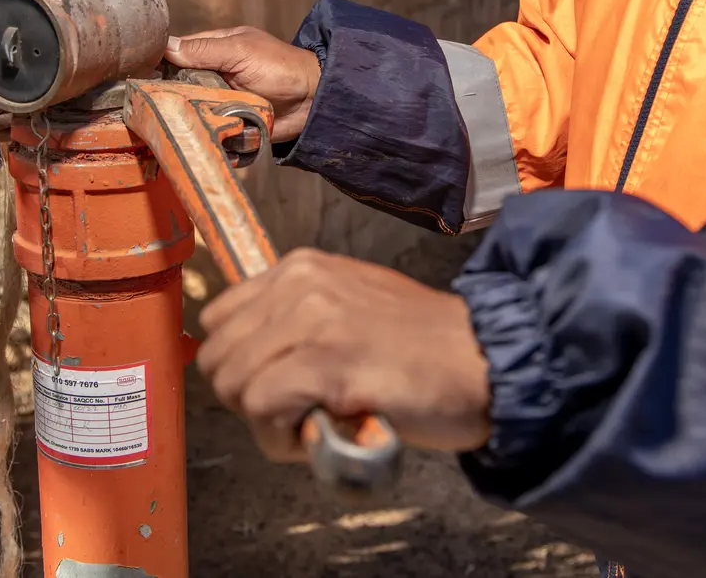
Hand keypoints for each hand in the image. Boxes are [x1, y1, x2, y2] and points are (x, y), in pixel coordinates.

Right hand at [165, 28, 320, 142]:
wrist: (313, 100)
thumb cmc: (281, 67)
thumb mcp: (240, 51)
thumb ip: (204, 50)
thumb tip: (166, 46)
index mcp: (214, 51)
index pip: (177, 56)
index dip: (159, 66)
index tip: (141, 78)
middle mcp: (214, 76)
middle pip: (179, 88)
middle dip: (170, 98)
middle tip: (153, 108)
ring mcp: (221, 101)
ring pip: (192, 111)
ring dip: (186, 118)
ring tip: (170, 126)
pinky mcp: (230, 124)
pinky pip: (210, 130)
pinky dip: (205, 135)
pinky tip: (192, 140)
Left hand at [196, 248, 491, 461]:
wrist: (487, 361)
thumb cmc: (424, 347)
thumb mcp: (351, 305)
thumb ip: (299, 319)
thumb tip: (252, 356)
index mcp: (300, 268)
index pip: (218, 319)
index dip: (240, 364)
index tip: (279, 385)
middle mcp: (299, 284)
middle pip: (218, 358)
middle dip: (249, 397)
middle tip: (300, 412)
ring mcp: (312, 321)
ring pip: (234, 385)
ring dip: (268, 422)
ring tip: (318, 423)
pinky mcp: (327, 363)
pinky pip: (262, 409)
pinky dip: (283, 438)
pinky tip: (326, 432)